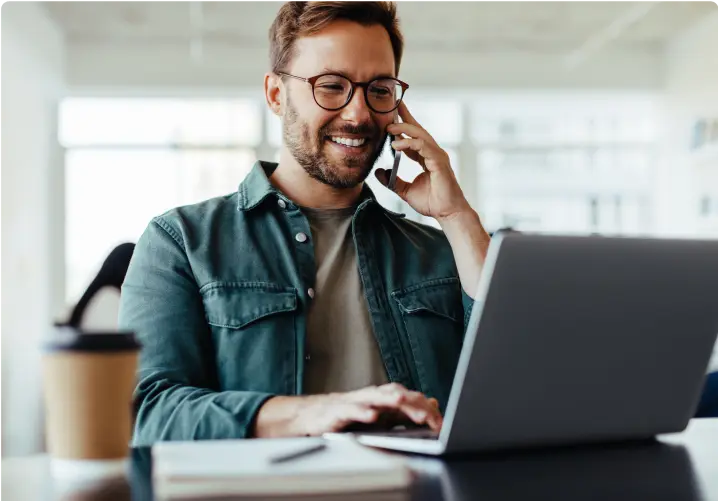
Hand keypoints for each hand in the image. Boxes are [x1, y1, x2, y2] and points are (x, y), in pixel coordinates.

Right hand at [253, 383, 442, 437]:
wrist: (311, 416)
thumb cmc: (346, 416)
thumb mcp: (379, 416)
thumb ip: (404, 412)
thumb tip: (432, 405)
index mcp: (382, 398)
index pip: (408, 399)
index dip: (424, 409)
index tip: (439, 421)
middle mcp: (370, 396)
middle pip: (395, 395)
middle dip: (412, 404)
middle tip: (429, 415)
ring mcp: (353, 402)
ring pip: (374, 397)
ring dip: (389, 399)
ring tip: (403, 402)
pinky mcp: (337, 412)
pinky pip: (350, 411)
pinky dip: (361, 412)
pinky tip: (371, 416)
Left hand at [375, 101, 471, 221]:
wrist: (447, 213)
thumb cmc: (432, 202)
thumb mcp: (405, 190)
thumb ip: (392, 181)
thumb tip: (378, 172)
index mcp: (426, 157)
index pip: (413, 136)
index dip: (402, 125)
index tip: (390, 115)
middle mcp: (432, 153)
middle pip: (417, 129)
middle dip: (405, 116)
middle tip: (391, 108)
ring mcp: (437, 156)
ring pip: (420, 135)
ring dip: (404, 129)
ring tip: (389, 128)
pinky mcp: (439, 162)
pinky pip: (423, 147)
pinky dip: (409, 143)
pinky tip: (396, 144)